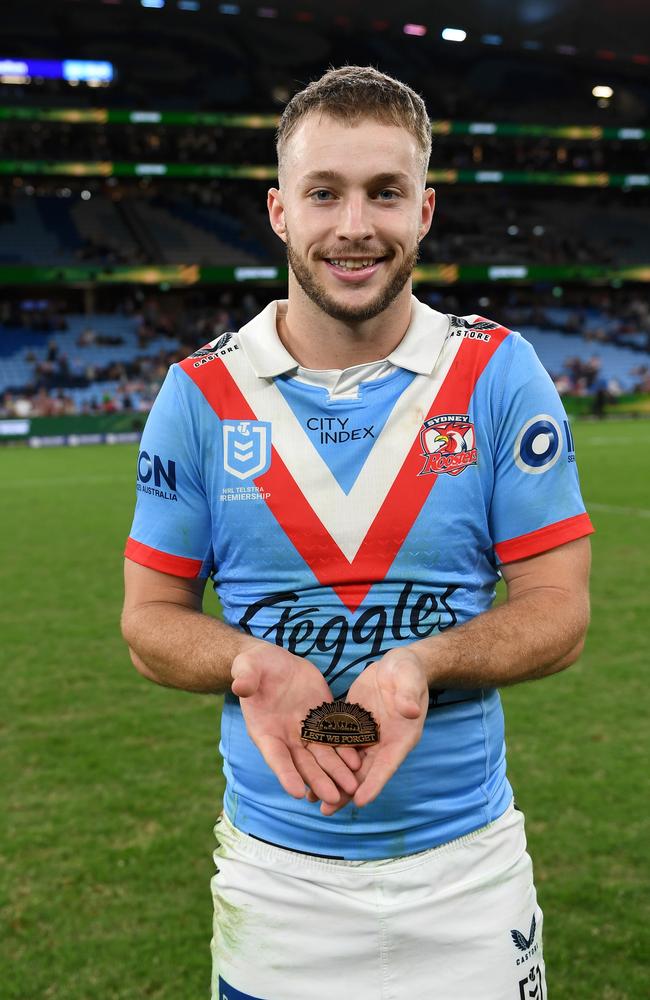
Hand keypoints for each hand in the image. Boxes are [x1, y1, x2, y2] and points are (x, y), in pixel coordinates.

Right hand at [231, 643, 361, 805]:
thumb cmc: (255, 666)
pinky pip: (335, 737)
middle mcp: (286, 737)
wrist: (274, 661)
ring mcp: (306, 730)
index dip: (285, 774)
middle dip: (318, 780)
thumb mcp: (247, 667)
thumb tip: (240, 686)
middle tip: (334, 798)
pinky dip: (346, 750)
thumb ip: (245, 678)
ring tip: (352, 786)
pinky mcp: (323, 718)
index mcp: (265, 731)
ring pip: (323, 756)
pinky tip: (359, 761)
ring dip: (337, 771)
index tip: (296, 792)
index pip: (276, 757)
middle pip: (303, 764)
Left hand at [315, 648, 428, 814]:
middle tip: (327, 810)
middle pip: (364, 773)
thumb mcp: (410, 679)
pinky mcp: (352, 725)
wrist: (397, 665)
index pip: (387, 765)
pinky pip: (338, 745)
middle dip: (346, 792)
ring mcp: (367, 735)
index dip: (374, 783)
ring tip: (312, 798)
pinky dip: (325, 759)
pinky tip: (307, 768)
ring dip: (332, 779)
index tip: (360, 801)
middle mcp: (383, 742)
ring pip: (348, 764)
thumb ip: (409, 695)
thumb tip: (409, 710)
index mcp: (401, 737)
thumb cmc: (409, 672)